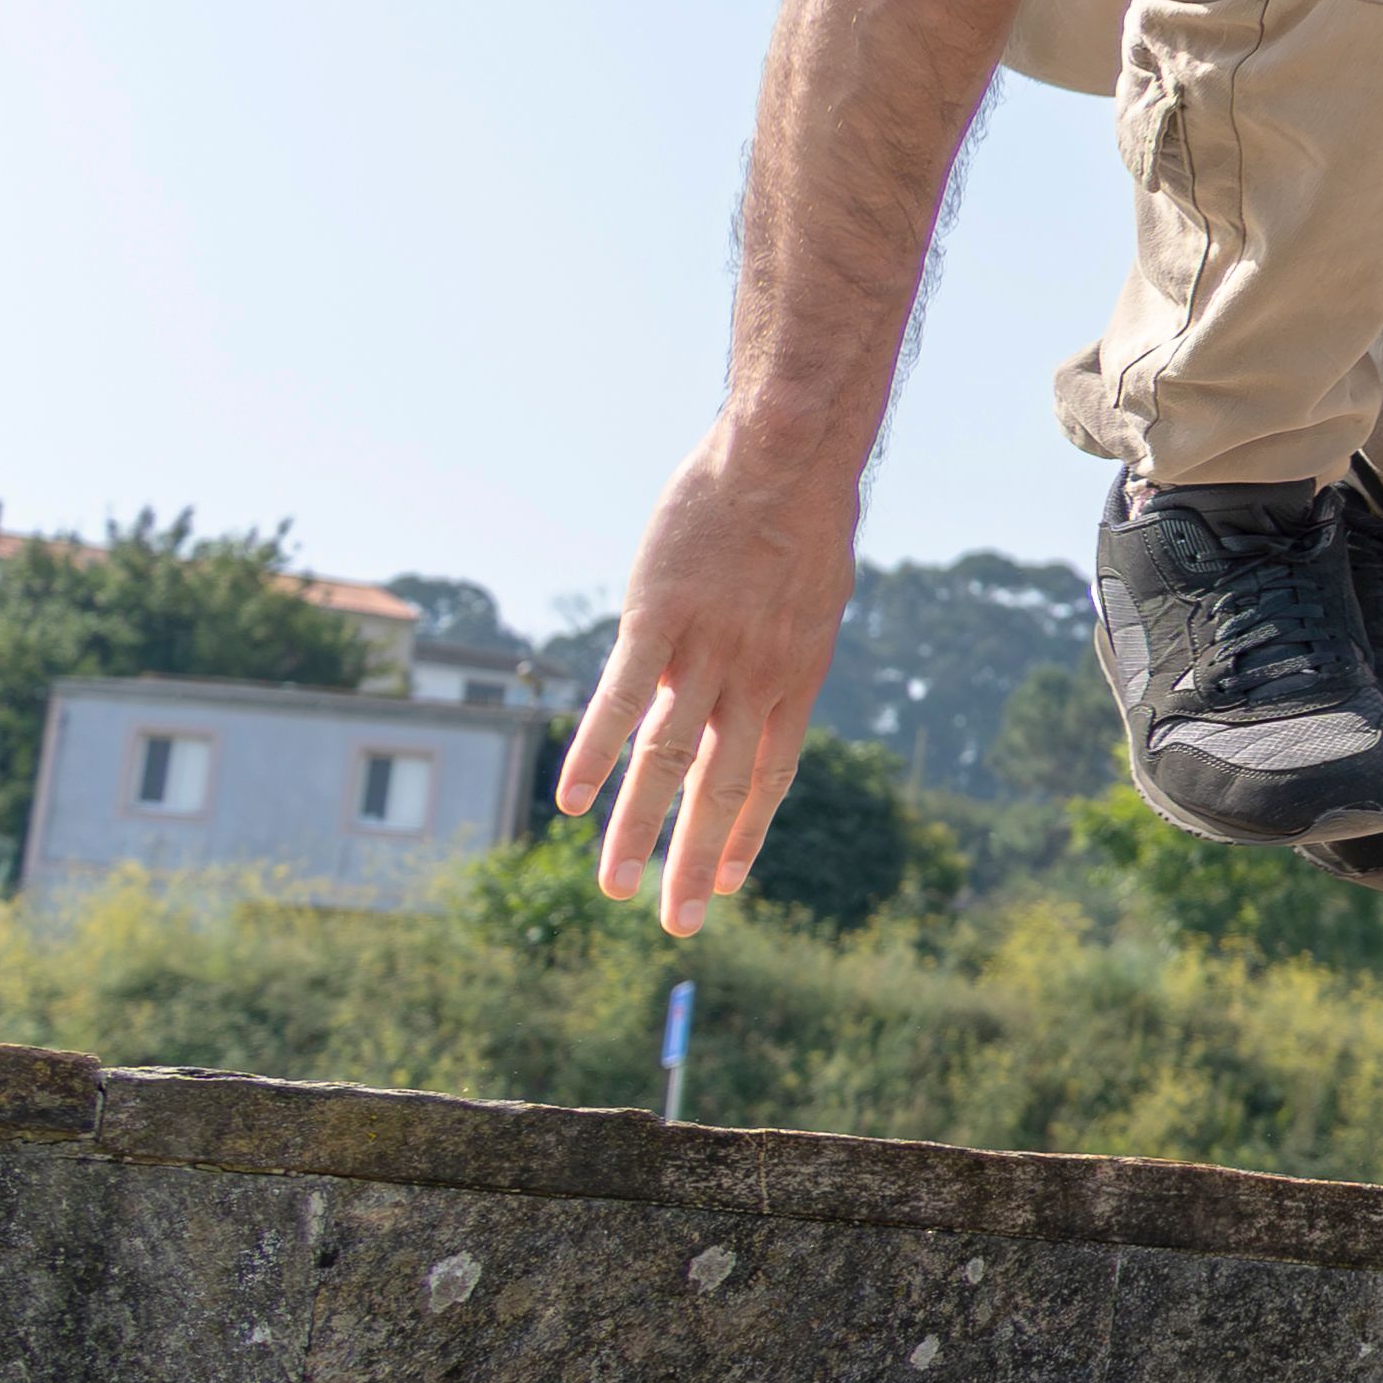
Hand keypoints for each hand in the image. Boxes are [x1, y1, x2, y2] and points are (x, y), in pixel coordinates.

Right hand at [559, 418, 861, 939]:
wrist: (787, 455)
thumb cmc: (803, 515)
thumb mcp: (813, 595)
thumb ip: (784, 645)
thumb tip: (769, 668)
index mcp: (795, 677)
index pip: (772, 776)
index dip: (749, 833)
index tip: (731, 883)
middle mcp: (755, 679)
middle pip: (723, 788)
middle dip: (695, 863)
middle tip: (678, 927)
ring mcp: (706, 652)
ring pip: (668, 760)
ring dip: (638, 829)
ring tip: (611, 887)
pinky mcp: (657, 620)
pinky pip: (618, 698)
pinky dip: (592, 751)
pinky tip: (568, 800)